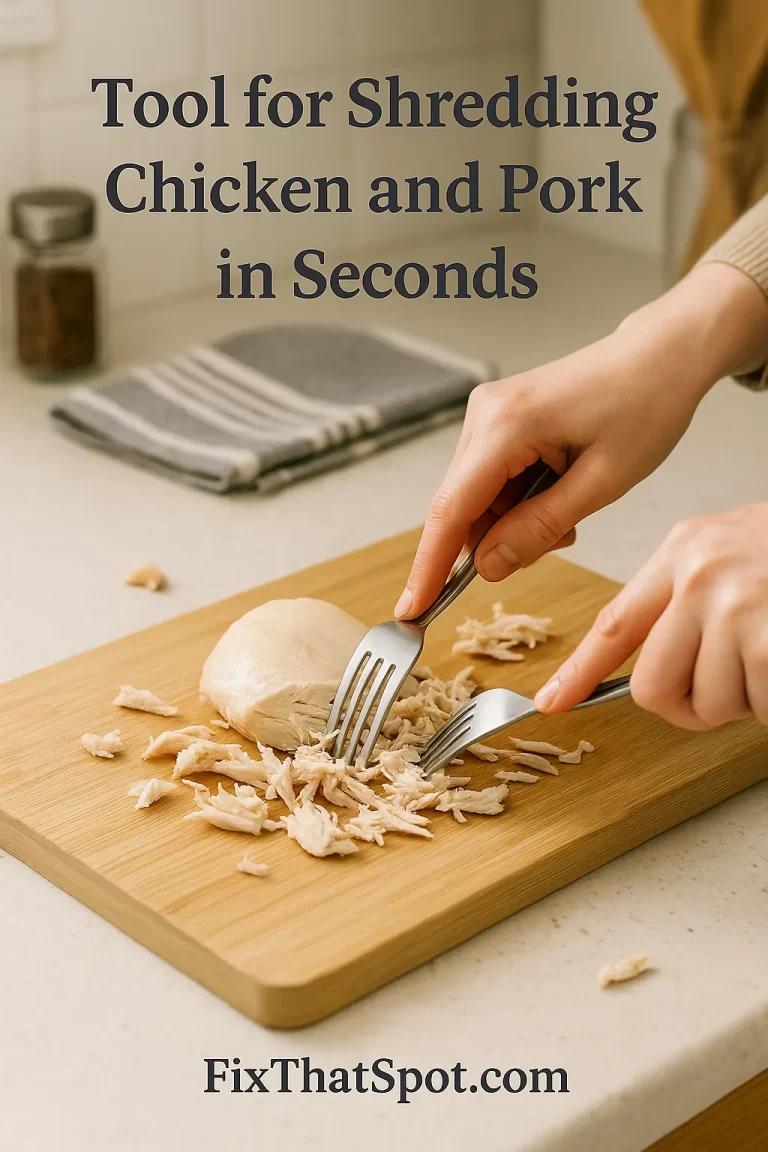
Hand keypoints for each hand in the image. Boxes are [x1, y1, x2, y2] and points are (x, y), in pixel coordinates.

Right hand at [395, 263, 767, 618]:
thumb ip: (538, 529)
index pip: (451, 511)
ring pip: (477, 499)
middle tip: (557, 544)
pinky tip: (559, 496)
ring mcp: (487, 414)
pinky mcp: (498, 419)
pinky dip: (518, 504)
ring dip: (514, 523)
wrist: (661, 356)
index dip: (429, 567)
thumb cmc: (645, 407)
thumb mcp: (601, 483)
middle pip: (461, 508)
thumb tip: (486, 567)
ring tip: (570, 515)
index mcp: (504, 425)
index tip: (411, 610)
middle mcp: (483, 415)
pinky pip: (490, 481)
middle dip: (496, 543)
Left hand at [535, 504, 767, 728]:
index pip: (617, 623)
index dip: (581, 670)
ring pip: (710, 704)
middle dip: (689, 705)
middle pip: (654, 687)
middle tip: (727, 691)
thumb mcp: (729, 552)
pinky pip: (757, 707)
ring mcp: (738, 608)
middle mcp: (701, 577)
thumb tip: (653, 667)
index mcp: (683, 552)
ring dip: (744, 701)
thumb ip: (684, 600)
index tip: (554, 700)